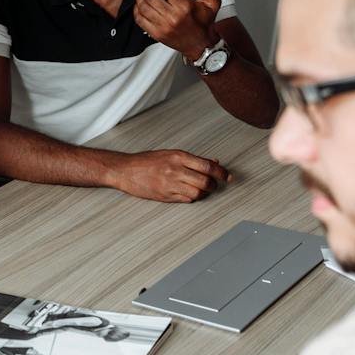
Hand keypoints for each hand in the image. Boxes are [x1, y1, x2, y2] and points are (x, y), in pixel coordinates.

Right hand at [108, 150, 229, 202]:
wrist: (126, 170)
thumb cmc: (147, 161)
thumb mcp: (171, 154)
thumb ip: (193, 159)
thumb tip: (214, 161)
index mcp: (178, 156)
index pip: (207, 165)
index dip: (221, 172)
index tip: (228, 176)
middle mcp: (175, 169)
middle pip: (205, 181)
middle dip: (214, 185)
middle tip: (215, 184)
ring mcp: (170, 184)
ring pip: (197, 193)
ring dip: (204, 193)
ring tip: (202, 190)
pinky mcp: (165, 196)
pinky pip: (186, 200)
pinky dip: (192, 198)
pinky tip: (190, 193)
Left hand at [133, 0, 221, 62]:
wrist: (201, 46)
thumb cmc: (204, 24)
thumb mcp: (212, 5)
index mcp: (185, 6)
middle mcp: (173, 16)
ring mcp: (163, 26)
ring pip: (143, 7)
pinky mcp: (157, 35)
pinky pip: (140, 20)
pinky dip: (136, 10)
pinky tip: (139, 4)